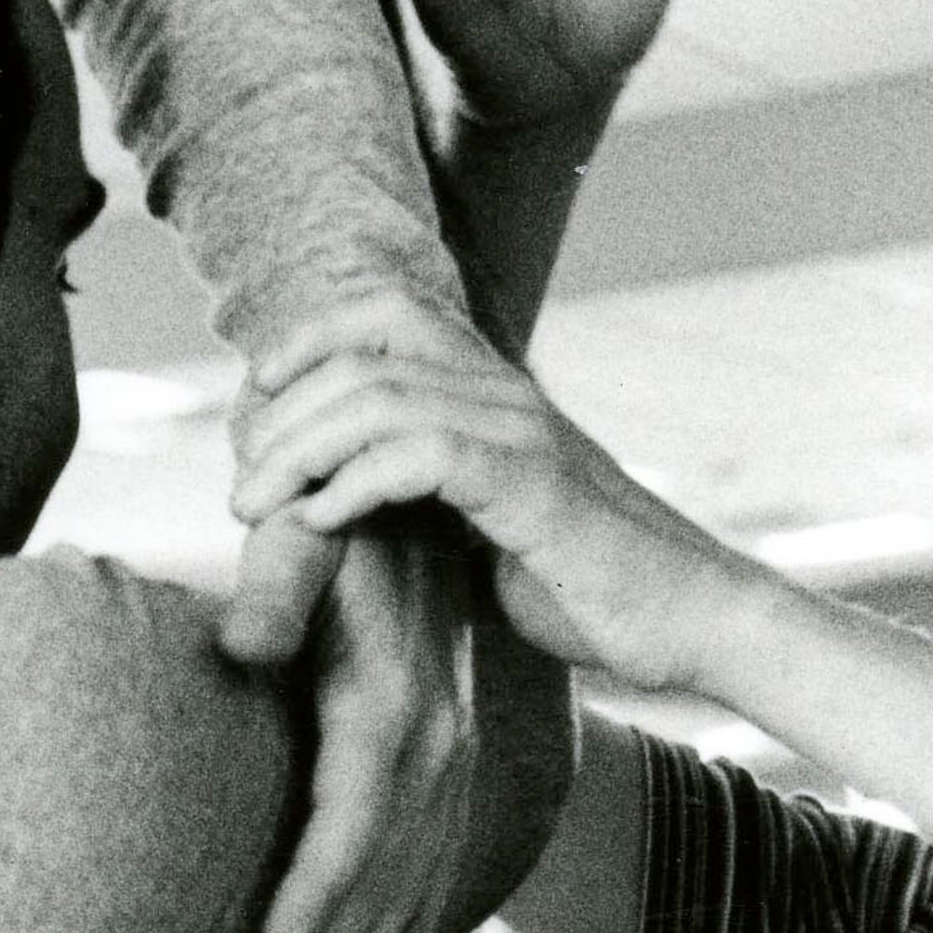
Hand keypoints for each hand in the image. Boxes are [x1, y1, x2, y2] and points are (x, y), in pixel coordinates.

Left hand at [235, 304, 753, 698]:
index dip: (310, 337)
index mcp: (497, 392)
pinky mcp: (532, 487)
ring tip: (255, 507)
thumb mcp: (495, 523)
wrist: (692, 620)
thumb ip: (435, 491)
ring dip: (299, 451)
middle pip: (364, 355)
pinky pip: (421, 456)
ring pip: (378, 401)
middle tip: (240, 481)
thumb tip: (356, 495)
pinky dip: (355, 485)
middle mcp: (507, 395)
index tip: (255, 399)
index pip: (389, 311)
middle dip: (281, 412)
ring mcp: (522, 434)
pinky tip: (320, 524)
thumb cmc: (590, 584)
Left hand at [249, 516, 484, 932]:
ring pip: (408, 886)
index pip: (352, 824)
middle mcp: (435, 744)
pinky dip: (402, 931)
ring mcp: (452, 758)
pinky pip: (431, 865)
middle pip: (379, 881)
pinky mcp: (452, 762)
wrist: (424, 495)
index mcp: (392, 704)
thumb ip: (274, 586)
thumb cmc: (341, 517)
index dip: (312, 898)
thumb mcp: (308, 532)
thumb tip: (234, 648)